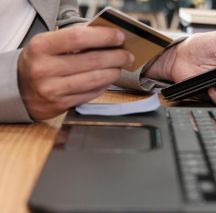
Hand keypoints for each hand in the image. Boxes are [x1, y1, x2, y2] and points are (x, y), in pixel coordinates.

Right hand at [18, 26, 133, 120]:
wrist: (19, 90)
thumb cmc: (39, 63)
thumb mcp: (48, 46)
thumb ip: (73, 40)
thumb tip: (106, 37)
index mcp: (41, 47)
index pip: (77, 37)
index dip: (102, 36)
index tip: (119, 37)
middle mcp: (45, 68)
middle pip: (91, 60)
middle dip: (115, 57)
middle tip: (127, 55)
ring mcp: (52, 89)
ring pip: (94, 79)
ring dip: (113, 72)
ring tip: (120, 67)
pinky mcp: (61, 105)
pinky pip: (90, 94)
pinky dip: (103, 86)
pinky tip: (108, 80)